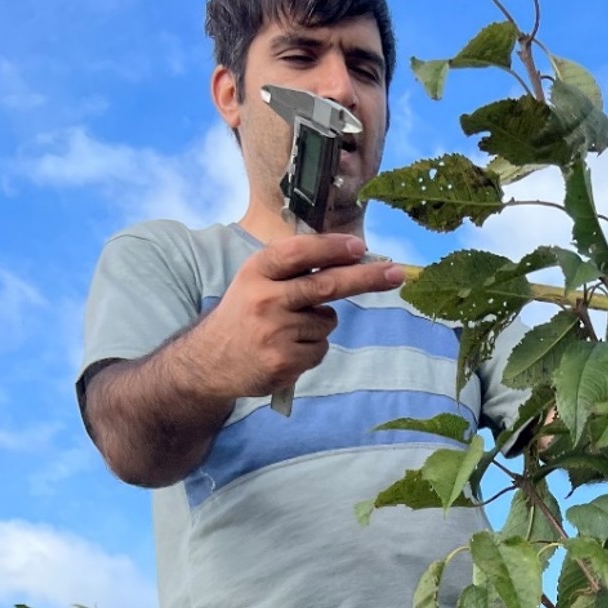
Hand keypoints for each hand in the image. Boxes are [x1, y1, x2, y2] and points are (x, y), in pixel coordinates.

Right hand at [186, 234, 404, 398]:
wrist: (209, 361)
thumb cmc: (245, 315)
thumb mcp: (256, 282)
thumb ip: (293, 272)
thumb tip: (350, 257)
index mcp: (256, 272)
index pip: (297, 254)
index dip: (330, 248)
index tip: (359, 246)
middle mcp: (264, 298)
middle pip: (326, 285)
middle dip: (366, 278)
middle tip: (397, 273)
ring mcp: (274, 331)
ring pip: (327, 321)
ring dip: (319, 325)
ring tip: (287, 331)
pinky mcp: (283, 360)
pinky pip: (321, 348)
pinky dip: (312, 349)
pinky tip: (286, 350)